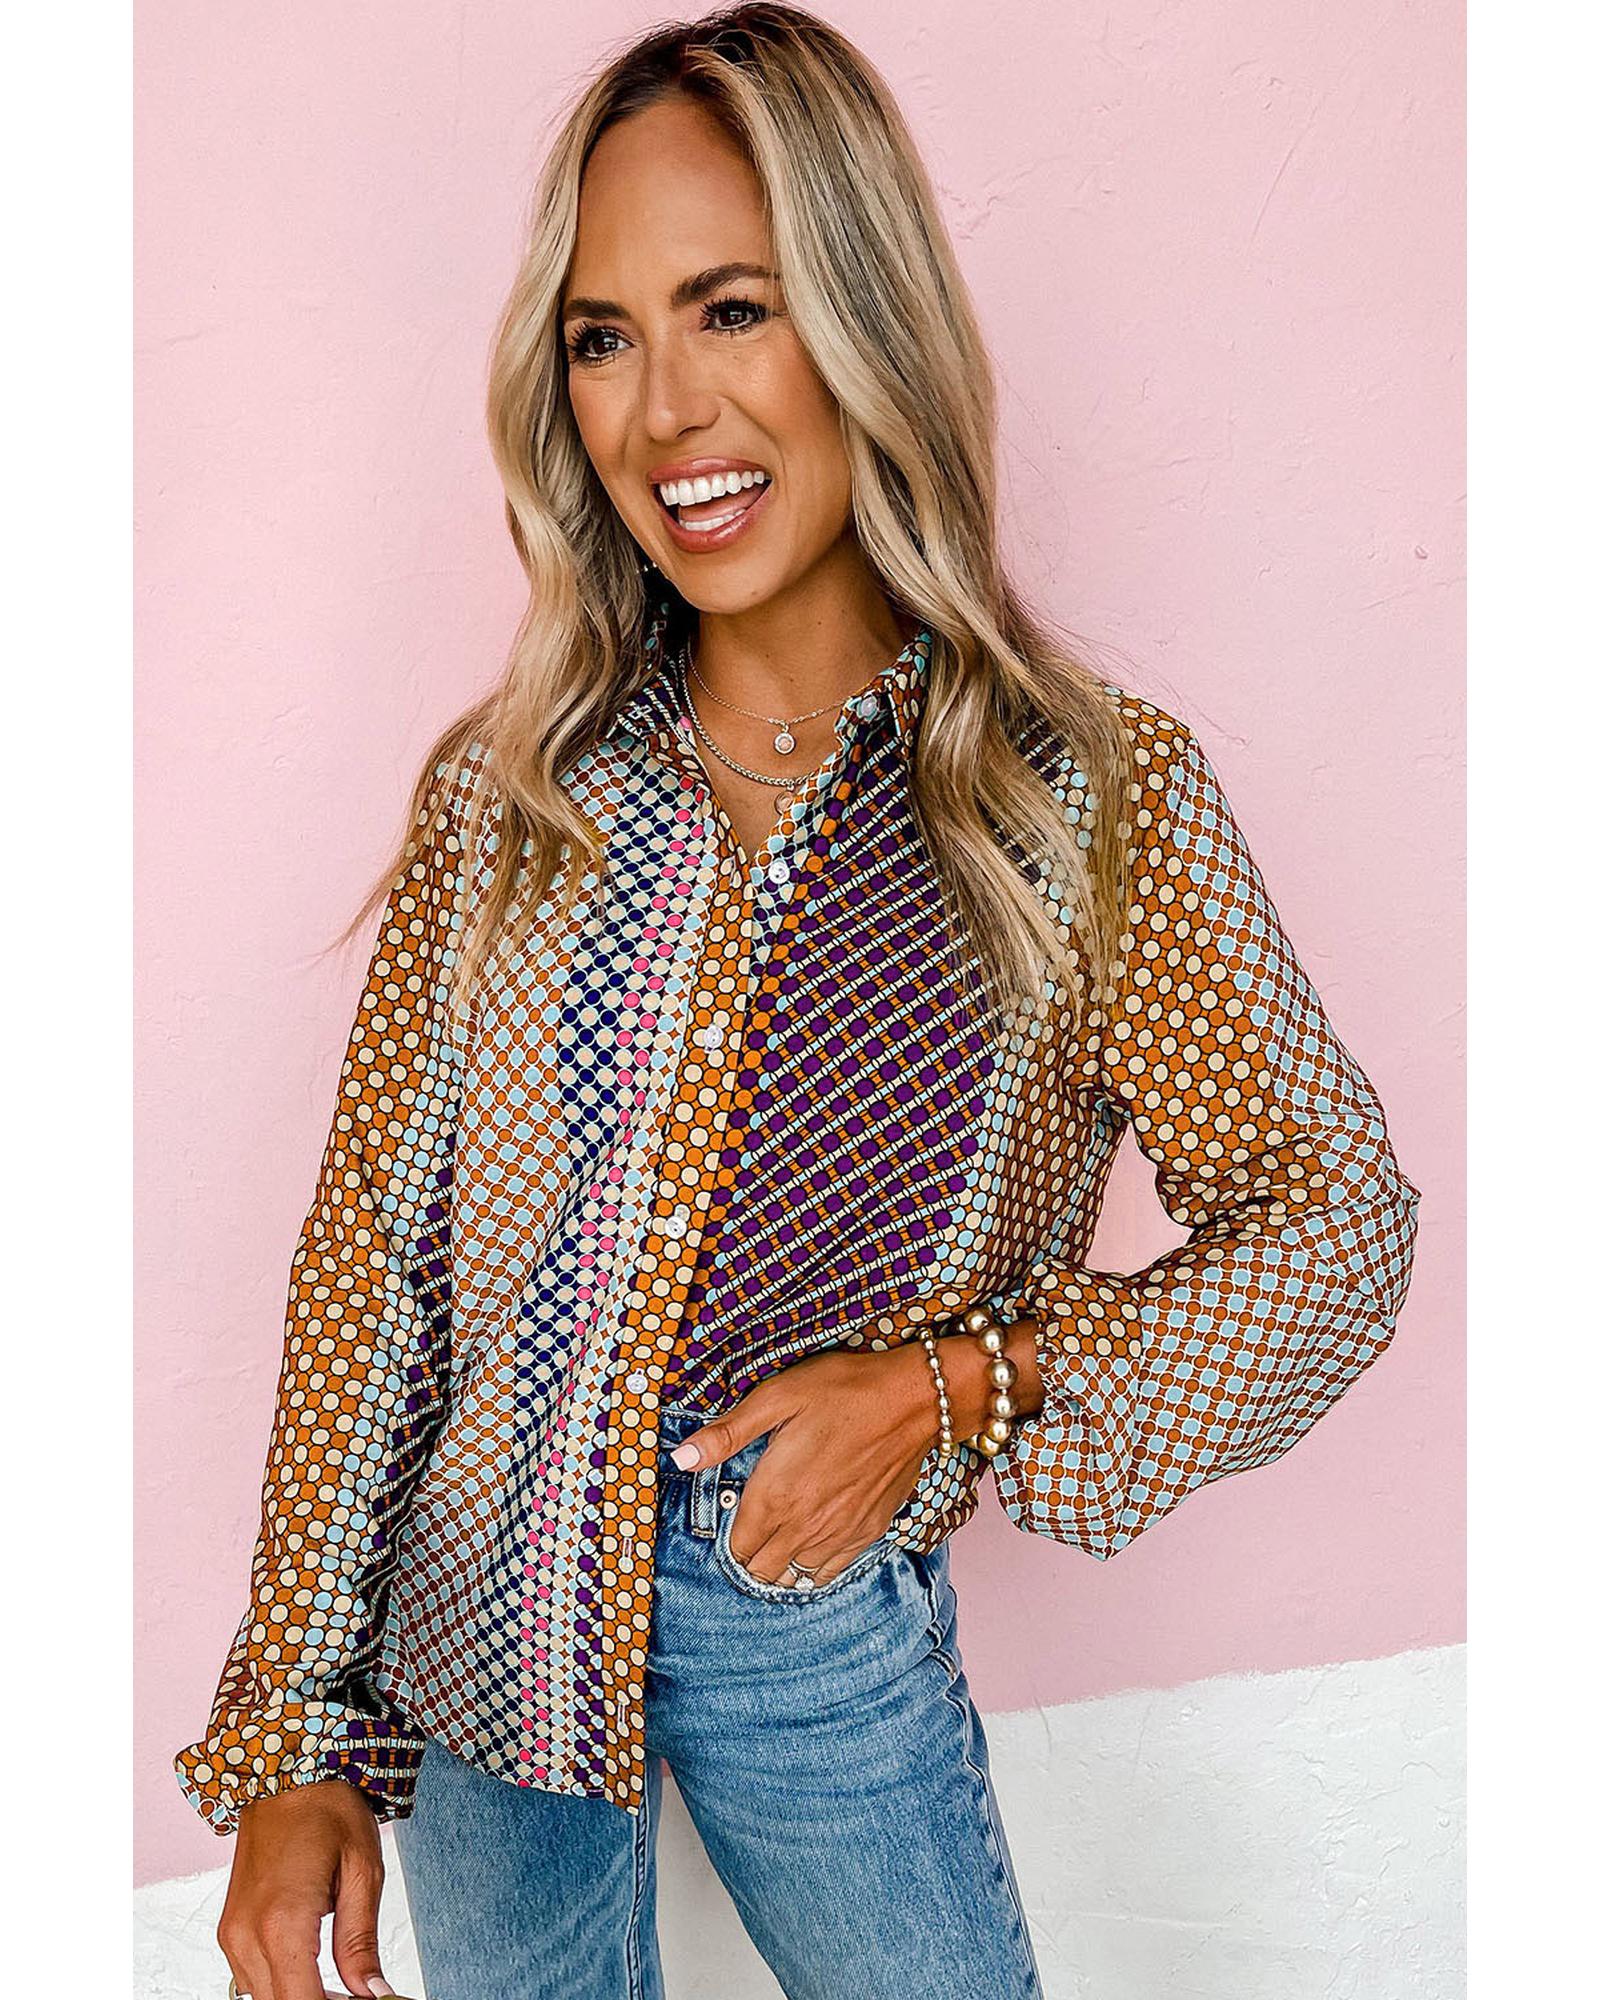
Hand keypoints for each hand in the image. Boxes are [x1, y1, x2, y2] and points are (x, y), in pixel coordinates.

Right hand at [217, 1778, 396, 1999]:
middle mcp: (247, 1935)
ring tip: (343, 1987)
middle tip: (360, 1994)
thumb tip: (373, 1994)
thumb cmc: (328, 1807)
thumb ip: (361, 1943)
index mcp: (283, 1924)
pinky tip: (316, 1973)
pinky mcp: (230, 1928)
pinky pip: (251, 1978)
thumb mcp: (363, 1872)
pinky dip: (283, 1984)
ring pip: (262, 1999)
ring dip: (299, 1998)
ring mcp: (232, 1933)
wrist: (286, 1768)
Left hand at [668, 1342, 949, 1586]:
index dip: (728, 1534)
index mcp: (776, 1495)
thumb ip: (727, 1433)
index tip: (732, 1513)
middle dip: (750, 1555)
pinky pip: (832, 1572)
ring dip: (780, 1564)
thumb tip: (681, 1457)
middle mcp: (806, 1525)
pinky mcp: (869, 1531)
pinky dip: (815, 1568)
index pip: (737, 1546)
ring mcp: (840, 1533)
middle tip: (751, 1526)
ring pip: (796, 1577)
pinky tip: (812, 1545)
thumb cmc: (843, 1390)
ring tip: (778, 1537)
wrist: (914, 1399)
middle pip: (761, 1570)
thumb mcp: (776, 1397)